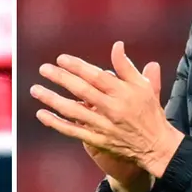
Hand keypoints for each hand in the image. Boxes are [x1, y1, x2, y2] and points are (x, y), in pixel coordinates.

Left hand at [30, 41, 183, 176]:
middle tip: (44, 69)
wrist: (156, 146)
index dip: (77, 67)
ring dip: (52, 99)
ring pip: (73, 111)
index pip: (96, 76)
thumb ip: (127, 66)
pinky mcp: (97, 140)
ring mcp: (103, 125)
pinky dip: (56, 123)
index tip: (61, 59)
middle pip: (82, 91)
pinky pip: (73, 131)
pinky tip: (42, 114)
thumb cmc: (149, 112)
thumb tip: (117, 45)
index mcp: (123, 93)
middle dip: (61, 79)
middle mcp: (112, 108)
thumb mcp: (144, 86)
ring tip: (35, 90)